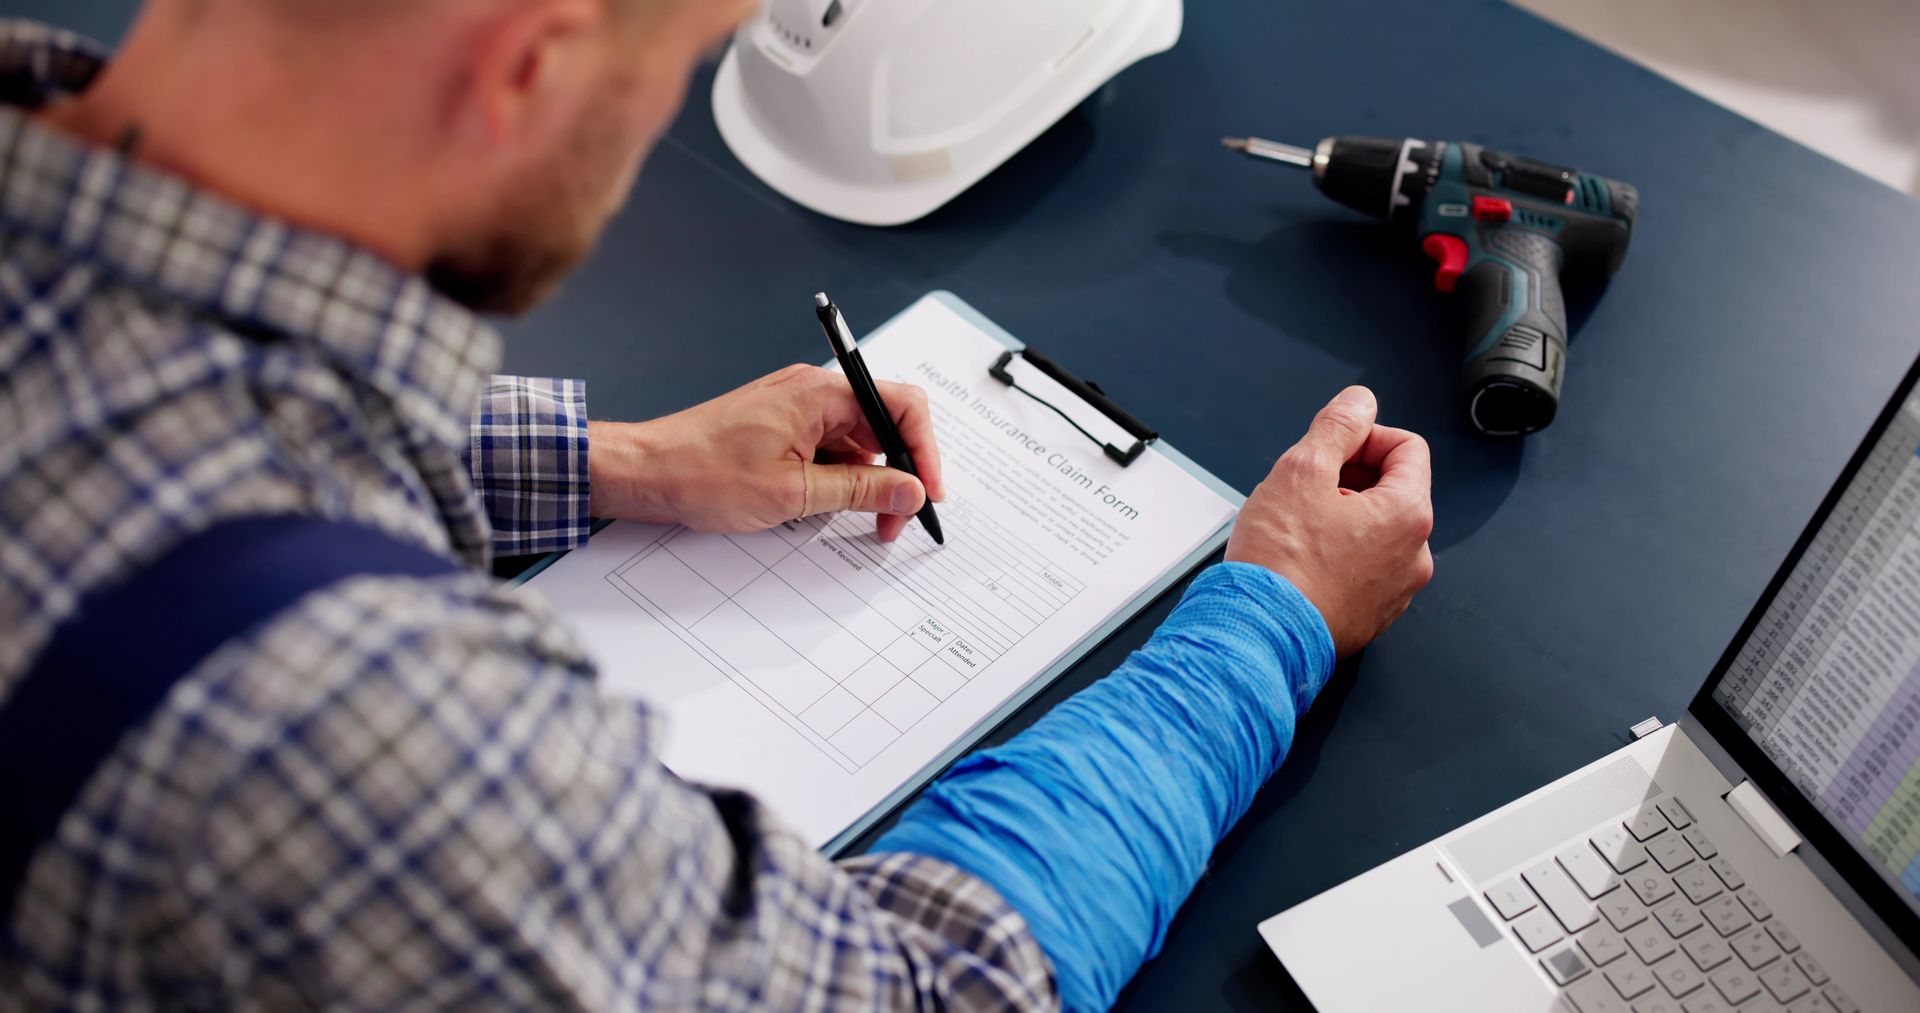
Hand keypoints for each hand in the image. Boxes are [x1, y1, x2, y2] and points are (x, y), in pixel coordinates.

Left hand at [588, 364, 947, 540]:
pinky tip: (832, 509)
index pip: (901, 405)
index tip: (928, 492)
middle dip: (899, 474)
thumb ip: (860, 491)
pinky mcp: (783, 427)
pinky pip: (830, 449)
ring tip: (865, 523)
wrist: (645, 471)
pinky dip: (840, 479)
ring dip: (869, 483)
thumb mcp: (793, 493)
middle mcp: (812, 391)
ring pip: (857, 443)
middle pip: (884, 425)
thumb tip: (910, 491)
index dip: (925, 451)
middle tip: (897, 520)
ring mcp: (797, 408)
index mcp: (820, 393)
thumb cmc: (702, 473)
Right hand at [1226, 386, 1433, 656]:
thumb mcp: (1301, 471)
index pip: (1408, 447)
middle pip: (1392, 489)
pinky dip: (1338, 556)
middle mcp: (1414, 555)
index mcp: (1407, 514)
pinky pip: (1364, 569)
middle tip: (1304, 491)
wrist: (1260, 635)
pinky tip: (1301, 561)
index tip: (1331, 451)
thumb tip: (1360, 403)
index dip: (1364, 438)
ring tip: (1298, 530)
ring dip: (1342, 518)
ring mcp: (1396, 590)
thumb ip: (1337, 427)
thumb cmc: (1278, 565)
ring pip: (1375, 531)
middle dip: (1349, 480)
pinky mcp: (1372, 616)